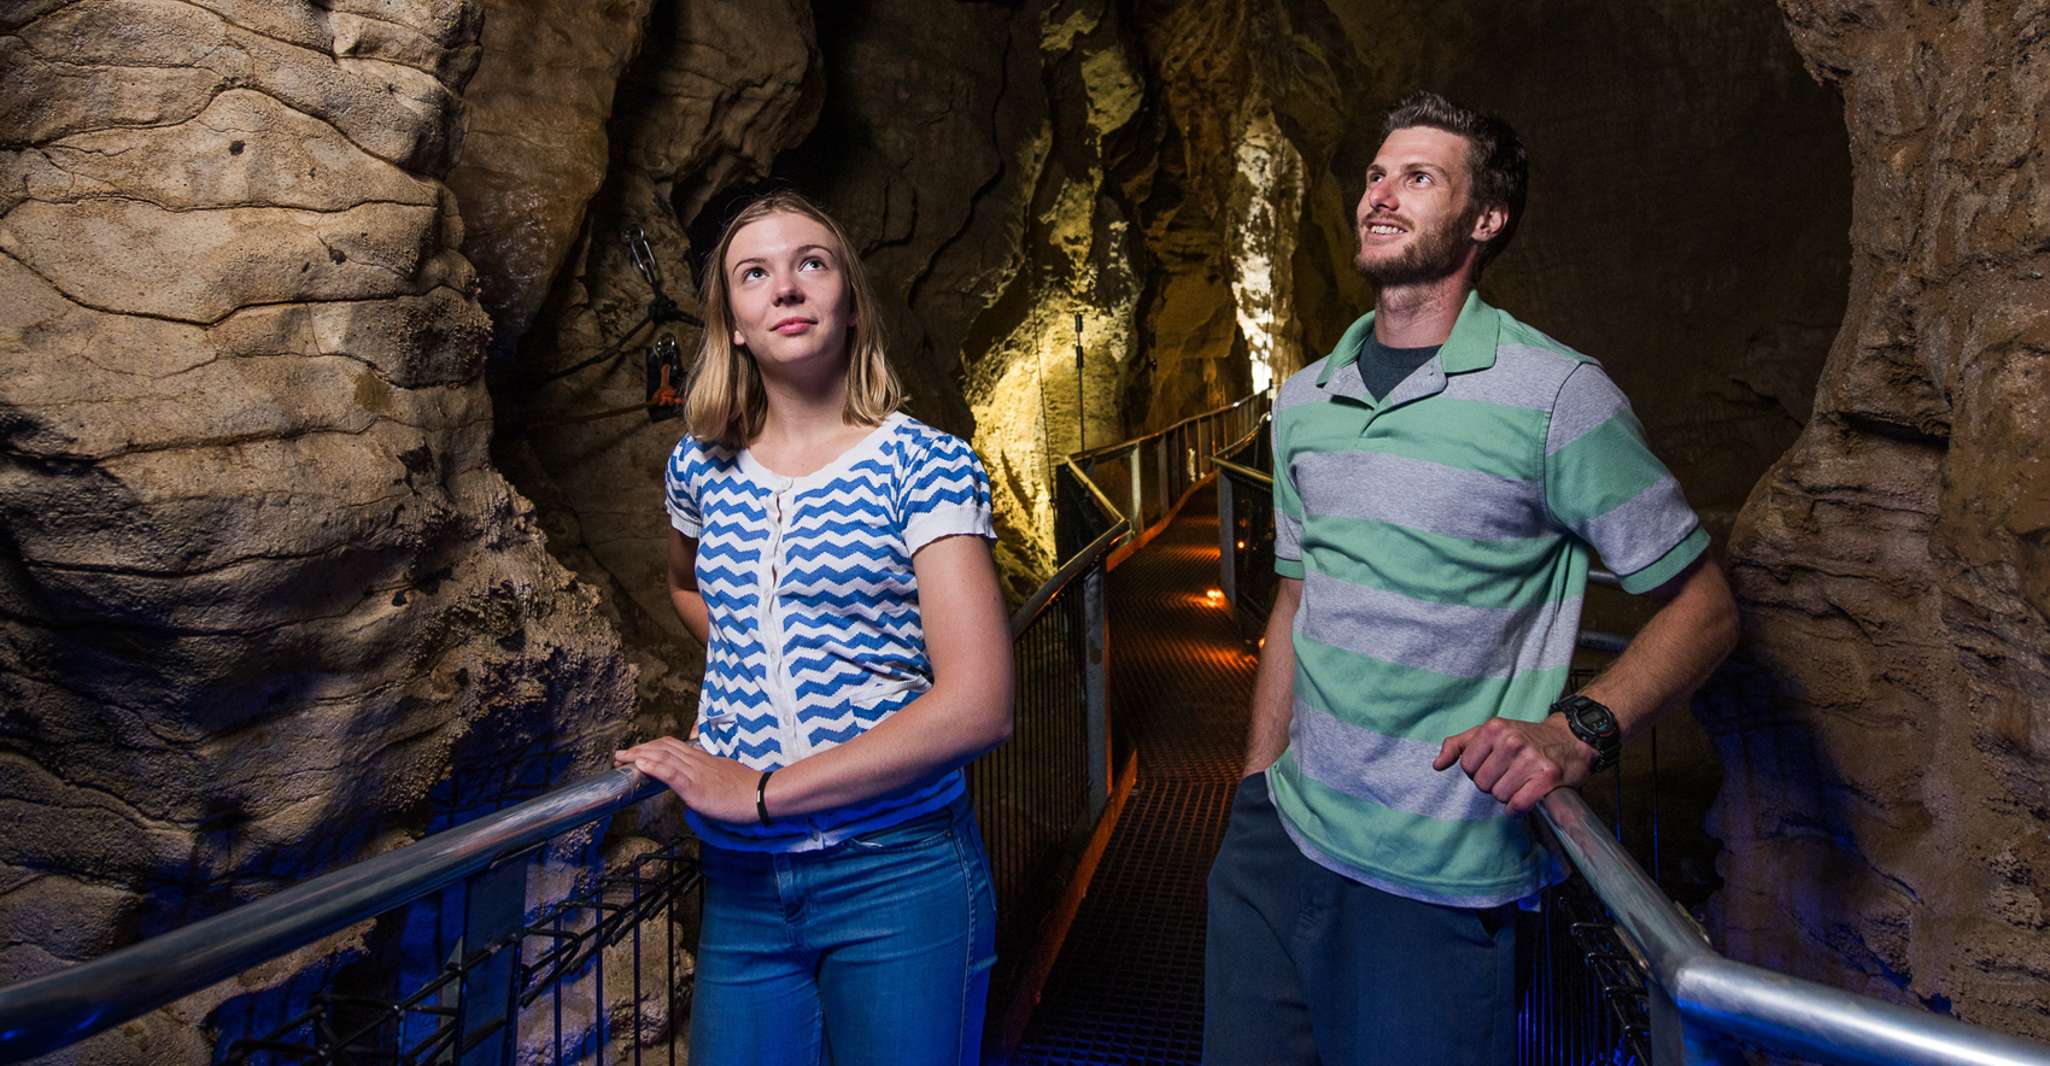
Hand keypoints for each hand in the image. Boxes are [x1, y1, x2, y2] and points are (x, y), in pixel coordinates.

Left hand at [614, 736, 760, 823]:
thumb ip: (708, 774)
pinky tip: (640, 764)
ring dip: (639, 755)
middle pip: (663, 747)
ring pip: (663, 756)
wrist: (760, 796)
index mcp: (702, 759)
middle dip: (639, 749)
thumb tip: (699, 777)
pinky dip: (654, 766)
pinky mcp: (695, 787)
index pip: (672, 746)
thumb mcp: (724, 775)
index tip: (636, 751)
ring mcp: (695, 773)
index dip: (652, 747)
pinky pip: (672, 773)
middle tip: (620, 754)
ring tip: (622, 757)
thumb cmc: (746, 790)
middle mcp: (696, 762)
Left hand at [1431, 716, 1596, 814]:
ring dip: (1507, 796)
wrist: (1570, 740)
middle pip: (1482, 783)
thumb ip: (1460, 745)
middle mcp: (1511, 741)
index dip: (1478, 771)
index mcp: (1494, 728)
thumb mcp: (1491, 732)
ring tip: (1520, 783)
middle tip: (1509, 776)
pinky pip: (1518, 804)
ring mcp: (1530, 758)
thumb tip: (1437, 765)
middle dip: (1493, 784)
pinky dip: (1517, 808)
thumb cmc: (1526, 738)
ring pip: (1499, 795)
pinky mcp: (1548, 776)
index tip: (1493, 766)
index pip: (1466, 766)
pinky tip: (1522, 800)